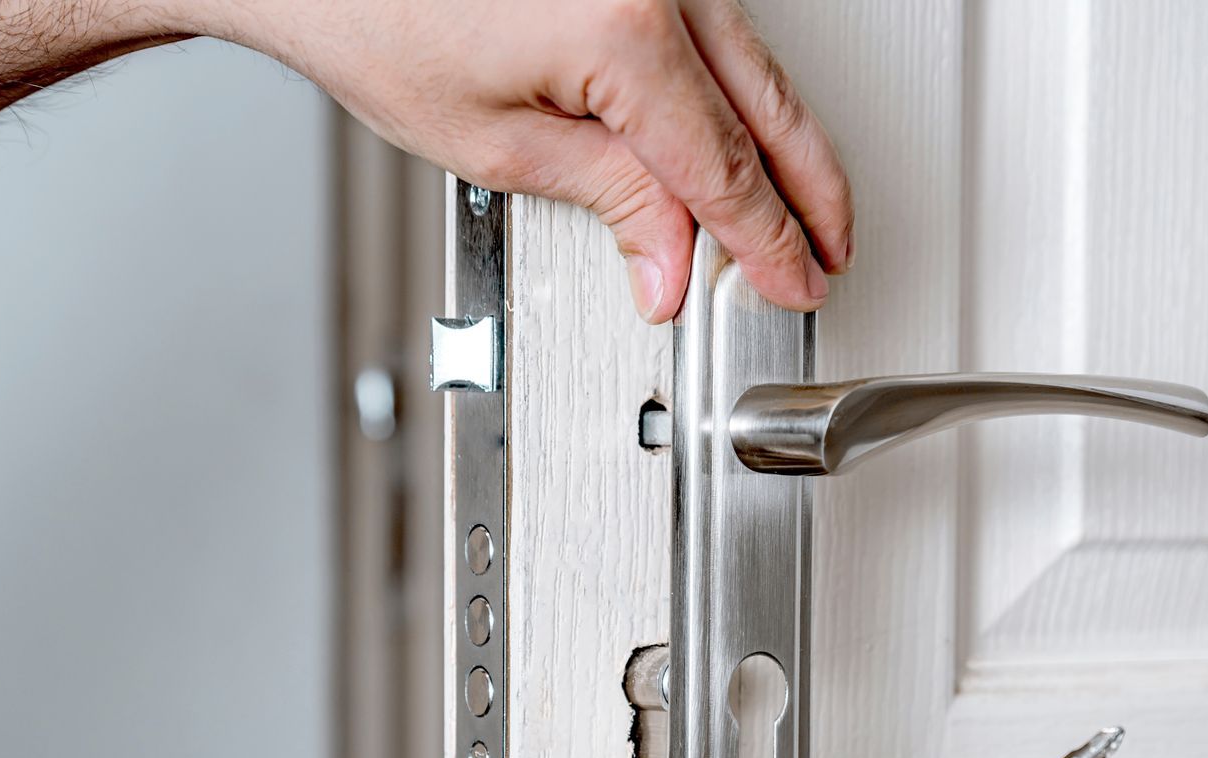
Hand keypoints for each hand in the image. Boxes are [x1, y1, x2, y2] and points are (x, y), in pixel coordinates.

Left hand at [215, 0, 853, 320]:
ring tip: (799, 215)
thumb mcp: (500, 148)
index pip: (725, 168)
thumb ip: (612, 202)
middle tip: (827, 257)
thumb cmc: (380, 26)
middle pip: (770, 110)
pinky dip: (743, 95)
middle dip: (809, 195)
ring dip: (786, 145)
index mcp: (627, 31)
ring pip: (758, 67)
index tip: (794, 282)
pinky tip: (749, 137)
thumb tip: (674, 264)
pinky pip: (720, 33)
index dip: (767, 241)